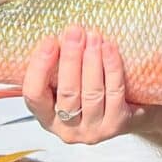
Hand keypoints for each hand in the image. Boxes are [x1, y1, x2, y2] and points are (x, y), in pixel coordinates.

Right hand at [22, 24, 143, 143]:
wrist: (127, 112)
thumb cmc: (89, 91)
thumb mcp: (66, 83)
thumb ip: (57, 66)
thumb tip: (59, 35)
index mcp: (46, 117)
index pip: (34, 95)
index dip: (40, 67)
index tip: (49, 40)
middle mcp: (67, 129)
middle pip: (67, 93)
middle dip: (70, 58)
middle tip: (74, 31)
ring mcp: (93, 130)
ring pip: (92, 93)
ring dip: (92, 60)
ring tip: (93, 36)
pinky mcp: (116, 124)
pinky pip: (114, 92)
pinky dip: (112, 67)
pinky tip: (109, 48)